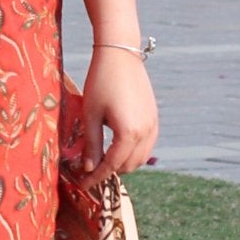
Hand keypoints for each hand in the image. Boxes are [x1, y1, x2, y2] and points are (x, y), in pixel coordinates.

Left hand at [80, 48, 157, 186]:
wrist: (120, 55)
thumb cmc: (100, 82)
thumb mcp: (90, 114)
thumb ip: (91, 144)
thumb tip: (88, 167)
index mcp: (128, 133)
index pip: (112, 165)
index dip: (96, 177)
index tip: (84, 184)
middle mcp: (146, 132)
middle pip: (128, 165)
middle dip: (109, 171)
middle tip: (90, 169)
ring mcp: (153, 125)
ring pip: (140, 158)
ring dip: (123, 162)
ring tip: (103, 159)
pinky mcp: (154, 117)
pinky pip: (147, 145)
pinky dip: (134, 151)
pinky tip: (118, 146)